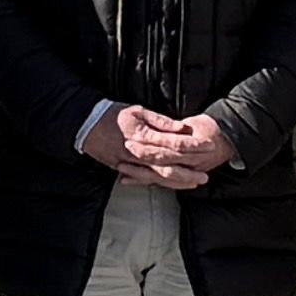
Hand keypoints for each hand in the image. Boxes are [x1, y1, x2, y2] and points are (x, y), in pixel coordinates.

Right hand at [96, 105, 228, 192]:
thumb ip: (161, 121)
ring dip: (178, 182)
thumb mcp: (138, 110)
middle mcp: (139, 153)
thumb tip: (182, 129)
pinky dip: (160, 184)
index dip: (194, 147)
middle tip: (206, 176)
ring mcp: (131, 164)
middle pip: (170, 165)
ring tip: (194, 183)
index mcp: (144, 136)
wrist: (86, 125)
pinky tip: (172, 185)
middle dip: (190, 171)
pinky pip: (146, 180)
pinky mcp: (124, 169)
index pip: (175, 144)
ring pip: (159, 177)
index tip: (208, 146)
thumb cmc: (113, 114)